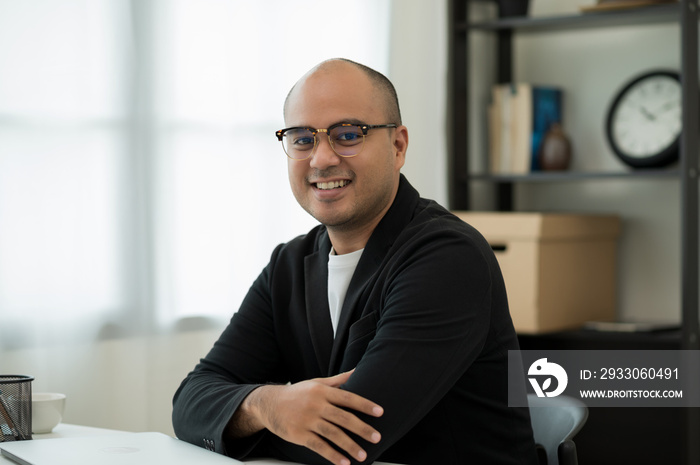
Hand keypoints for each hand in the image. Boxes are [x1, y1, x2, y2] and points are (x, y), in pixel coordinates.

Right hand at [242, 370, 382, 464]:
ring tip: (363, 455)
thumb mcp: (316, 383)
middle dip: (362, 428)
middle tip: (377, 437)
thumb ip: (338, 379)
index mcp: (322, 391)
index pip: (348, 397)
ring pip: (333, 434)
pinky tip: (344, 462)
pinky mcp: (299, 434)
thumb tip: (358, 370)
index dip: (364, 404)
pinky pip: (319, 446)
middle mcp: (316, 405)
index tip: (380, 412)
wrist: (269, 403)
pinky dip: (332, 455)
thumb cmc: (297, 393)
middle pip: (343, 418)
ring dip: (350, 446)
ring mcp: (307, 420)